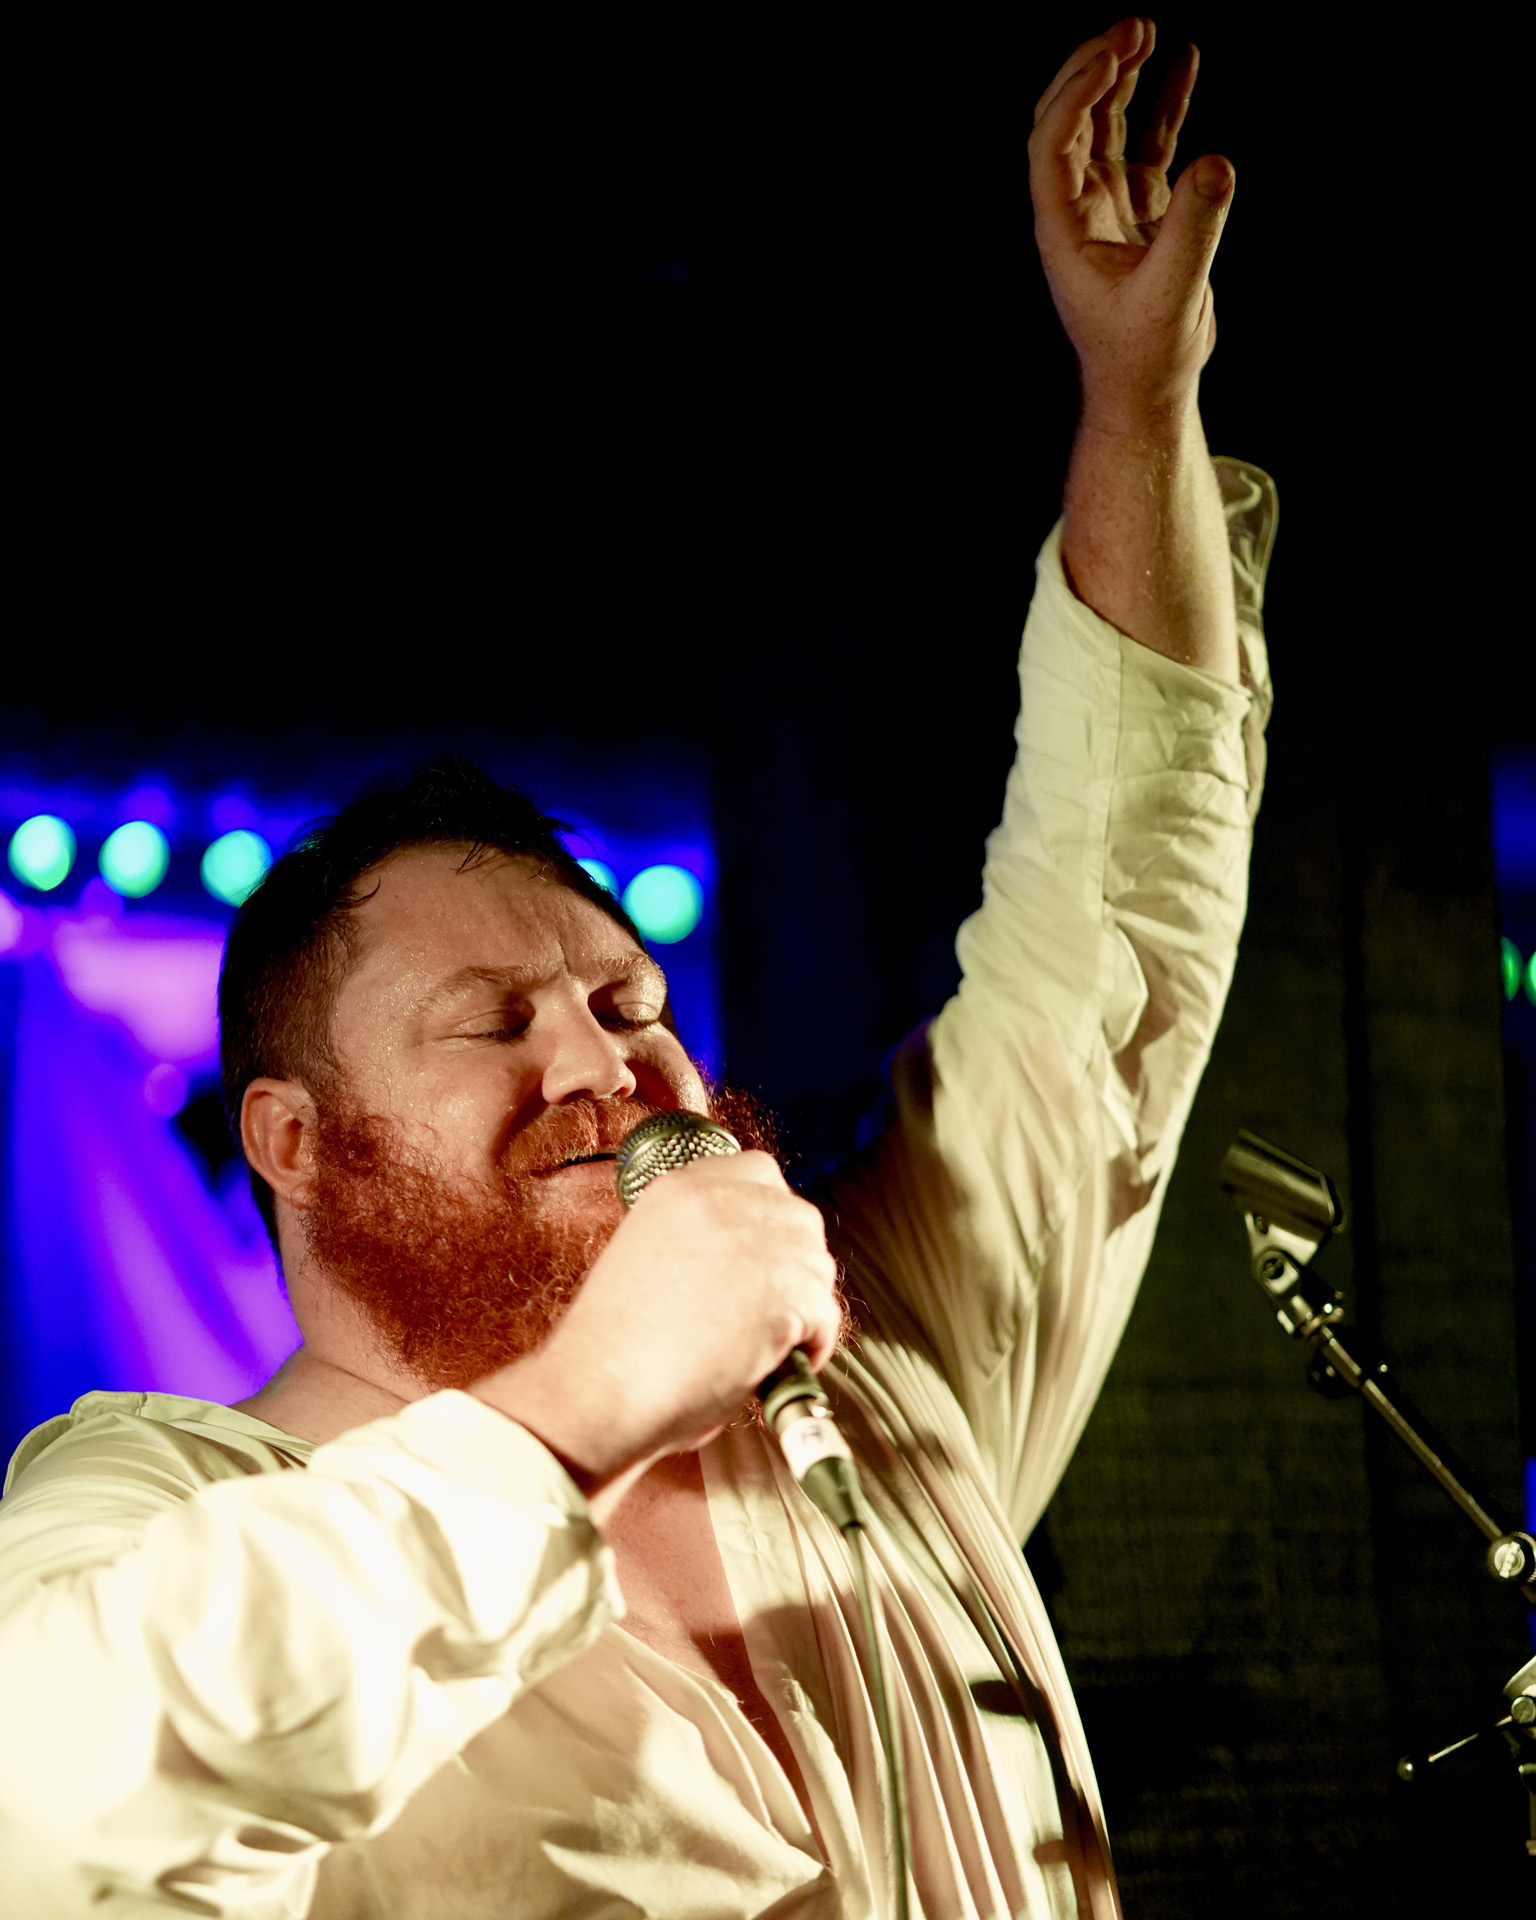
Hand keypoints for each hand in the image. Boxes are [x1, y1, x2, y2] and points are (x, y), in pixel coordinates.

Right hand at [472, 1151, 840, 1508]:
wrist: (597, 1391)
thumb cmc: (613, 1350)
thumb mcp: (646, 1257)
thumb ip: (700, 1241)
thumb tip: (756, 1262)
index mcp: (679, 1188)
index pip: (759, 1173)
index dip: (770, 1219)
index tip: (764, 1258)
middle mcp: (720, 1201)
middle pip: (799, 1218)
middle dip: (794, 1265)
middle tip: (768, 1310)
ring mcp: (755, 1242)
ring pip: (818, 1267)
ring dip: (804, 1308)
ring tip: (765, 1345)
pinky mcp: (783, 1290)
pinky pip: (826, 1316)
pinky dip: (812, 1346)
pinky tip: (773, 1367)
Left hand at [1029, 16, 1232, 421]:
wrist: (1151, 388)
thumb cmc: (1147, 354)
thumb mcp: (1172, 294)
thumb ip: (1193, 230)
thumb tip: (1218, 165)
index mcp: (1063, 227)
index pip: (1053, 142)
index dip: (1077, 93)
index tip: (1114, 55)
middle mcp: (1077, 209)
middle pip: (1070, 120)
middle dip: (1094, 69)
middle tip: (1134, 27)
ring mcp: (1108, 206)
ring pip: (1105, 125)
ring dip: (1121, 76)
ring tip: (1148, 29)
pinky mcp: (1142, 211)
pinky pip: (1147, 143)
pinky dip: (1161, 104)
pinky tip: (1183, 60)